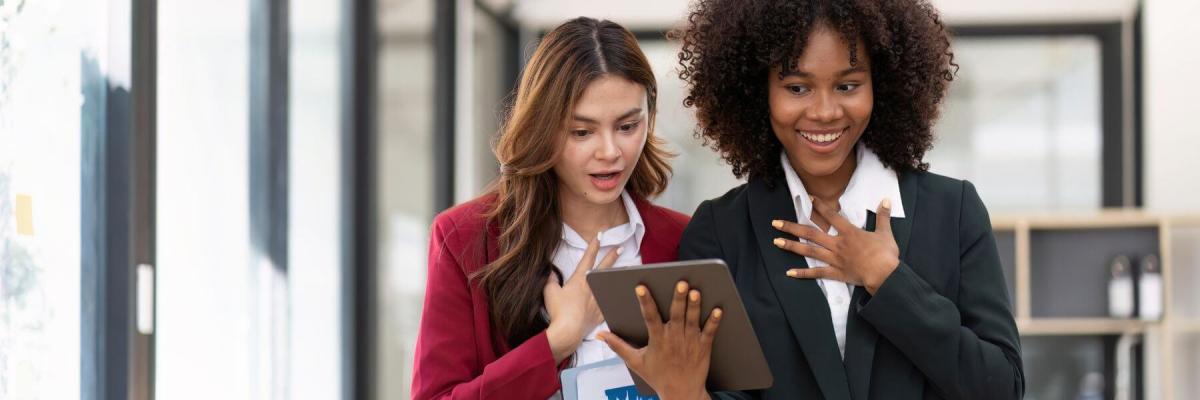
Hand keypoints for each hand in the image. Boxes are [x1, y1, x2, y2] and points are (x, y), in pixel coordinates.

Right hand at [544, 234, 621, 361]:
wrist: (568, 330)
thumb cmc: (558, 311)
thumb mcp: (550, 292)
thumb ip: (551, 280)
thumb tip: (550, 272)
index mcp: (580, 280)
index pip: (588, 258)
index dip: (594, 246)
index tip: (600, 236)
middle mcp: (592, 287)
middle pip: (604, 268)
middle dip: (612, 256)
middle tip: (620, 248)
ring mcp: (598, 300)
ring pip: (610, 284)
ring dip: (617, 276)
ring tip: (627, 272)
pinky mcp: (601, 313)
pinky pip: (610, 304)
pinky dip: (616, 300)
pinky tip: (624, 297)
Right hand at [597, 281, 720, 399]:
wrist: (681, 394)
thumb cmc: (658, 376)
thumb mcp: (635, 362)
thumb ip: (618, 346)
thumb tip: (600, 334)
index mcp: (657, 340)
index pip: (649, 317)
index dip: (645, 302)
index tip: (641, 287)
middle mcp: (674, 339)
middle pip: (676, 315)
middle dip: (678, 298)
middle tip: (681, 283)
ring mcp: (690, 343)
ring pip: (692, 320)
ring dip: (695, 306)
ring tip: (695, 291)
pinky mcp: (703, 347)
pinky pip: (710, 332)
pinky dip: (714, 321)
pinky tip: (718, 309)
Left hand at [771, 197, 899, 293]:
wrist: (884, 274)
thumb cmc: (885, 254)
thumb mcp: (885, 232)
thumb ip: (883, 216)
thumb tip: (886, 200)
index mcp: (849, 232)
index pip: (831, 216)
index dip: (820, 207)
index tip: (808, 199)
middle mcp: (837, 244)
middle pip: (811, 233)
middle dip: (792, 227)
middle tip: (775, 223)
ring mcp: (834, 259)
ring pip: (809, 251)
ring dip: (792, 246)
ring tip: (776, 242)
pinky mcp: (835, 273)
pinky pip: (816, 273)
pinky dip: (803, 273)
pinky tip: (789, 272)